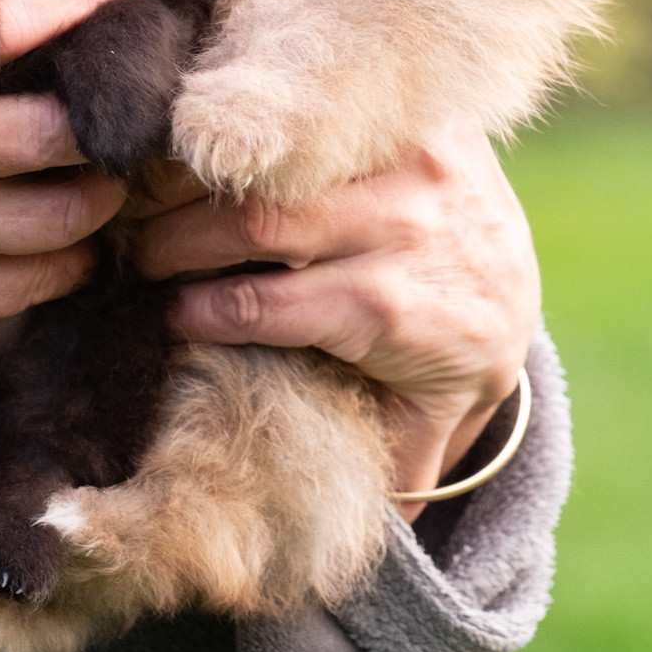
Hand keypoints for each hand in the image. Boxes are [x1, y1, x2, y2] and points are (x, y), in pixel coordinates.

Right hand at [136, 125, 539, 519]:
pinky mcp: (414, 117)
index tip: (163, 317)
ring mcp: (413, 160)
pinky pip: (316, 118)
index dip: (203, 310)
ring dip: (201, 180)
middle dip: (179, 240)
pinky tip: (202, 148)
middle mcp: (409, 227)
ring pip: (279, 163)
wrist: (515, 272)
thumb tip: (350, 533)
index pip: (274, 304)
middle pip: (263, 223)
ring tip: (152, 200)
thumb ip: (385, 473)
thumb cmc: (447, 355)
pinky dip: (253, 134)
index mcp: (402, 309)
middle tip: (135, 256)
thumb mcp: (426, 423)